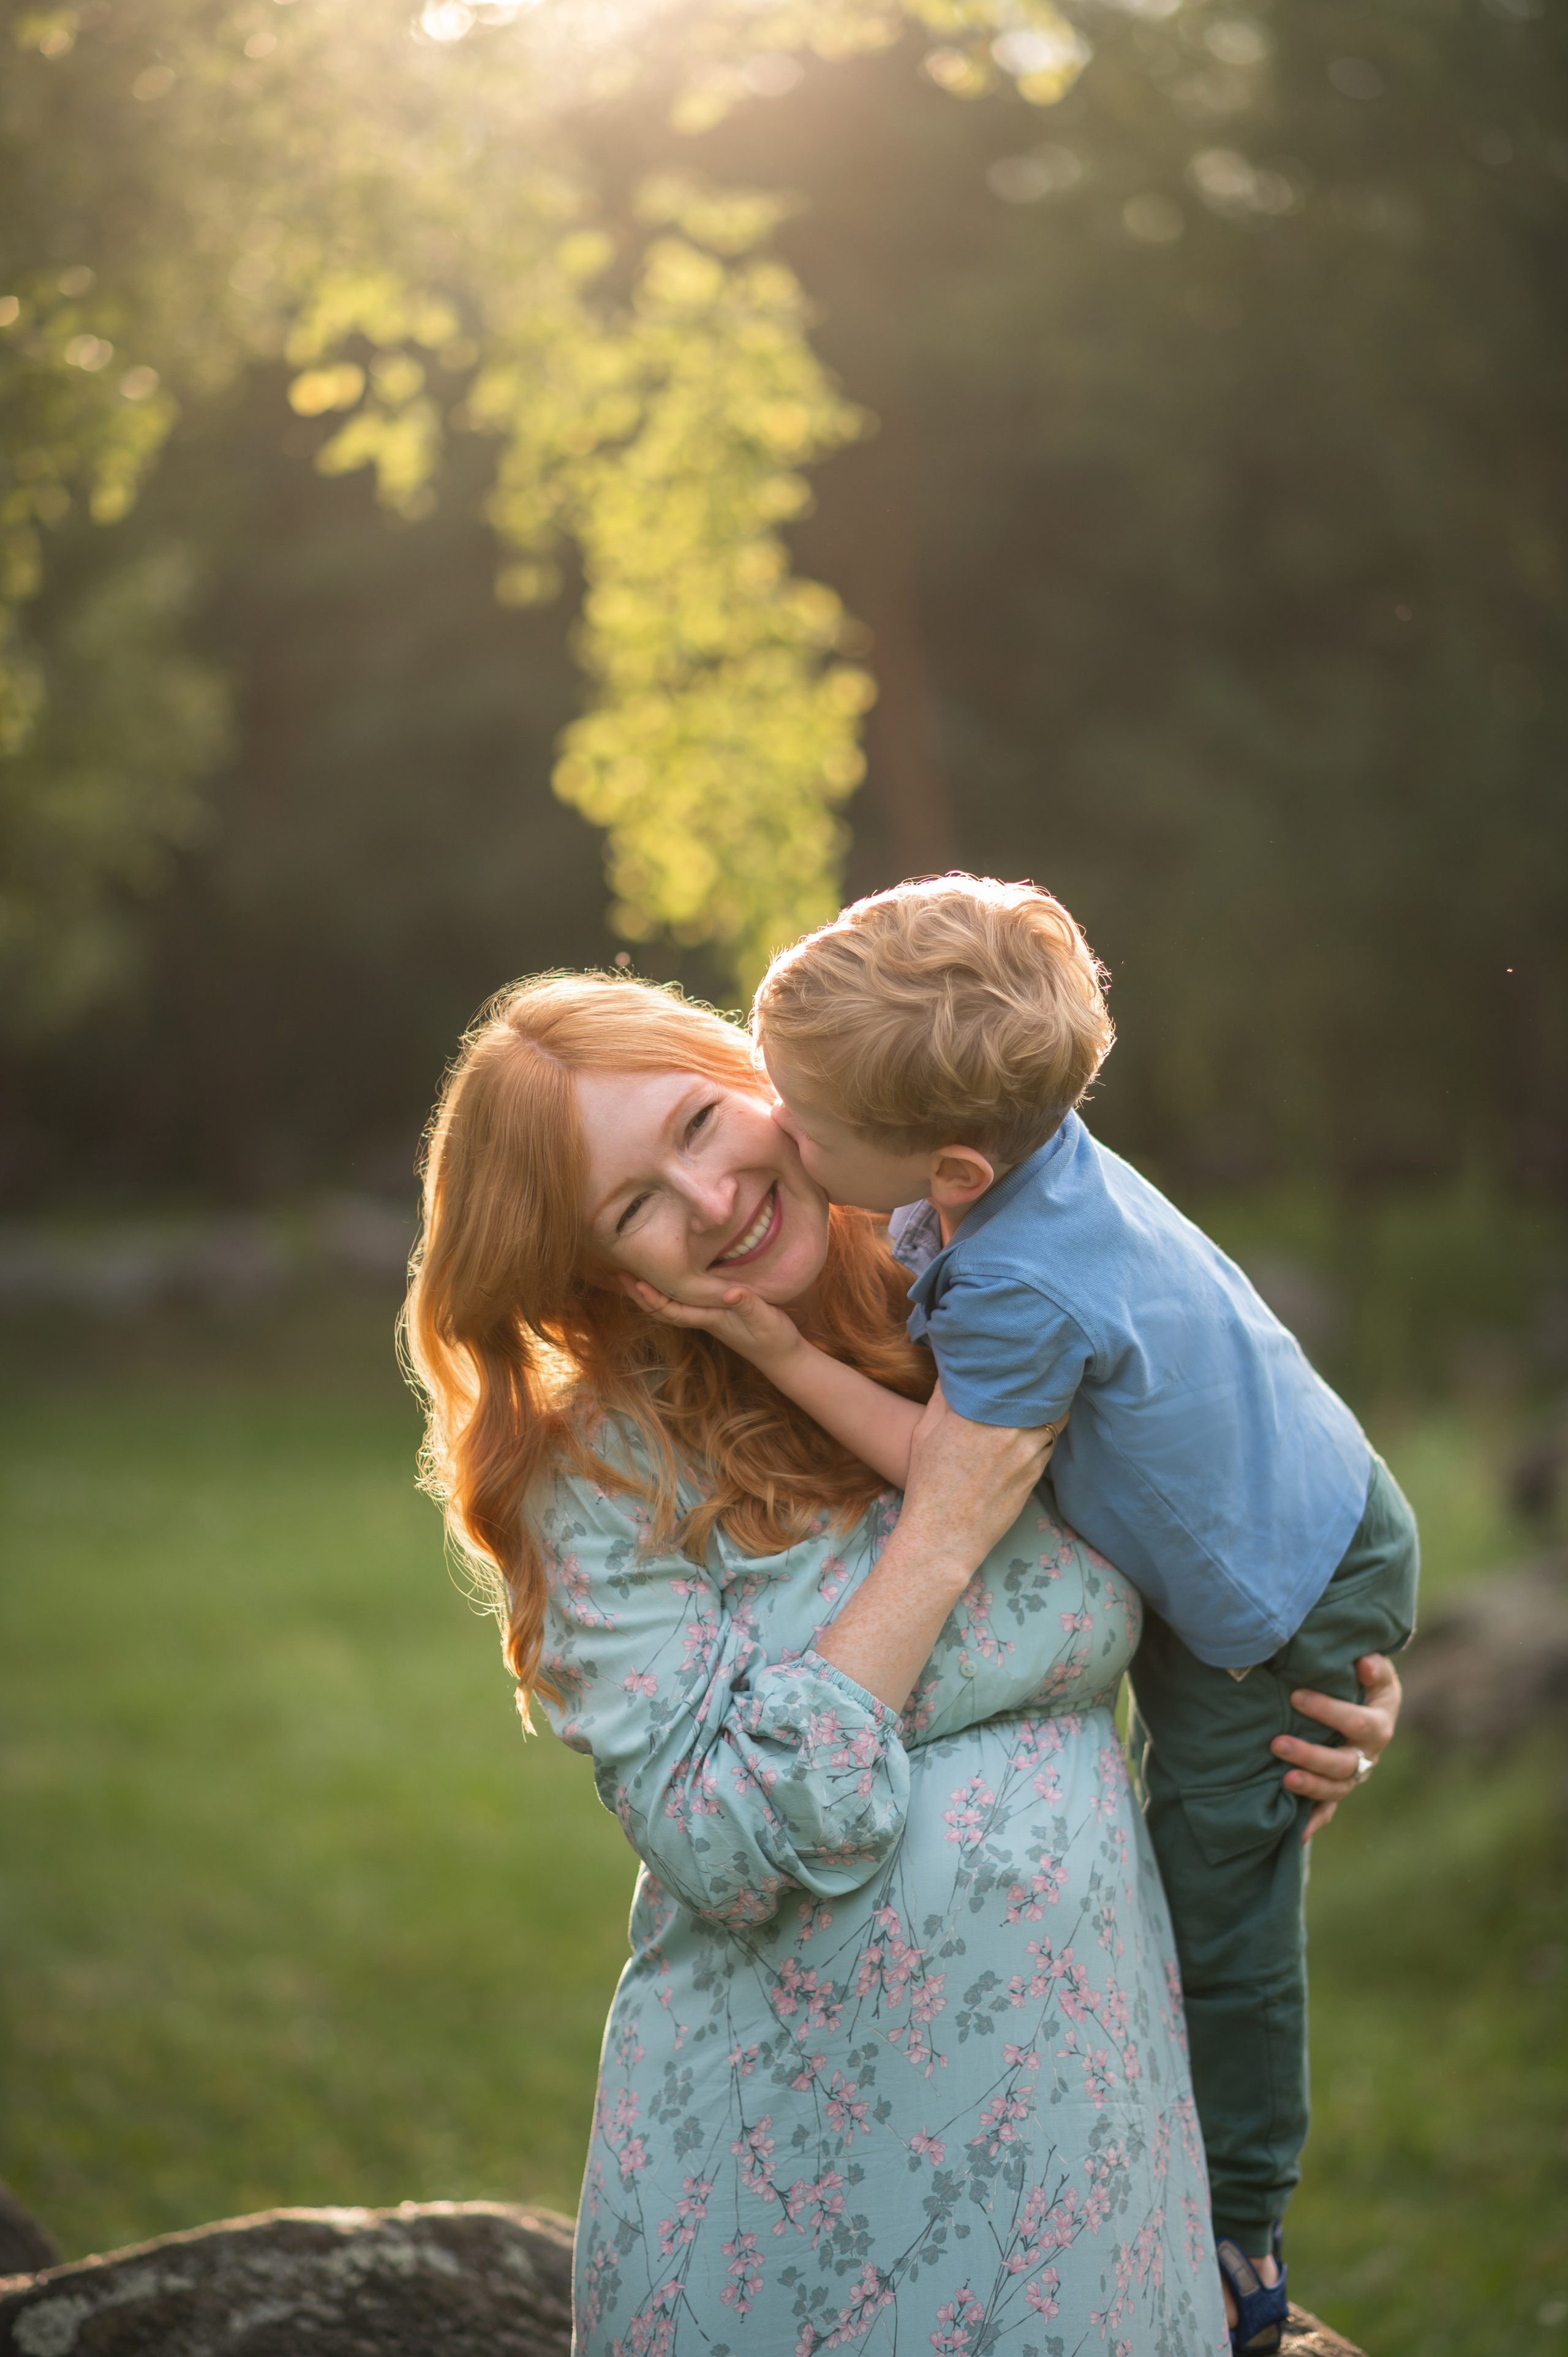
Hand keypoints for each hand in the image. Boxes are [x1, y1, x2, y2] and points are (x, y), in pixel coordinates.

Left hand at [622, 1273, 802, 1370]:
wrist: (784, 1358)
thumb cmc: (774, 1338)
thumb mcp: (765, 1319)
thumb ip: (748, 1304)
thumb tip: (729, 1292)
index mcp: (711, 1318)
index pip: (673, 1310)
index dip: (653, 1298)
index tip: (635, 1282)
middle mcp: (705, 1318)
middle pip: (665, 1308)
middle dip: (642, 1294)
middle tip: (620, 1274)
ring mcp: (710, 1316)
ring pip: (673, 1305)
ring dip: (653, 1292)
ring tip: (635, 1275)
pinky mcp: (718, 1313)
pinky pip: (688, 1301)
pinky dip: (672, 1291)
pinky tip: (670, 1280)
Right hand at [901, 1386, 1059, 1579]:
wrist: (943, 1535)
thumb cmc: (928, 1482)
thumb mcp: (925, 1432)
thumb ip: (943, 1396)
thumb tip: (957, 1372)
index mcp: (978, 1412)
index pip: (1014, 1376)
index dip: (1021, 1369)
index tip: (1019, 1366)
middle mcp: (1007, 1428)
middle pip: (1042, 1394)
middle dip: (1040, 1386)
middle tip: (1036, 1379)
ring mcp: (1026, 1453)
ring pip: (1053, 1419)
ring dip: (1048, 1411)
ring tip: (1039, 1405)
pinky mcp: (1035, 1474)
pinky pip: (1050, 1445)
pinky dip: (1046, 1436)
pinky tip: (1032, 1435)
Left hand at [1271, 1652, 1402, 1841]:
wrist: (1370, 1708)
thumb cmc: (1367, 1684)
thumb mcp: (1377, 1672)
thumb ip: (1374, 1667)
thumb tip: (1363, 1661)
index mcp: (1379, 1725)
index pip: (1357, 1721)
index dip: (1328, 1710)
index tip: (1296, 1696)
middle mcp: (1368, 1755)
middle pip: (1344, 1763)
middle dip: (1311, 1755)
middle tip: (1278, 1744)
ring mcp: (1353, 1776)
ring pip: (1336, 1789)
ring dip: (1310, 1787)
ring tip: (1283, 1780)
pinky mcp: (1337, 1790)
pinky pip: (1328, 1810)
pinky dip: (1313, 1822)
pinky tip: (1297, 1833)